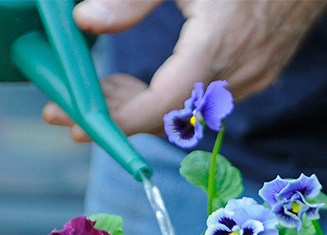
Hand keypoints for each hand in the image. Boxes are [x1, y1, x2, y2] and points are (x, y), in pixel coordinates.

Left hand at [42, 0, 326, 141]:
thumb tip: (84, 21)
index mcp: (216, 45)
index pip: (161, 104)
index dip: (115, 119)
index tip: (73, 121)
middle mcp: (238, 72)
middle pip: (168, 117)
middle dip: (115, 118)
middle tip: (67, 111)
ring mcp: (252, 77)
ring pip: (186, 114)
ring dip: (141, 108)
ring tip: (101, 90)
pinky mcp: (259, 74)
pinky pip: (206, 102)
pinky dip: (170, 100)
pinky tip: (144, 84)